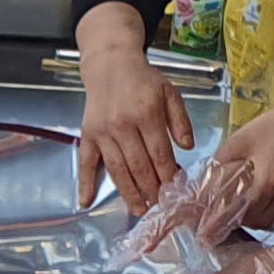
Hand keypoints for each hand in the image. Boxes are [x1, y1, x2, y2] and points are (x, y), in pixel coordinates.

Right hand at [75, 49, 193, 218]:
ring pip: (117, 169)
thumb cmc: (143, 80)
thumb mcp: (170, 92)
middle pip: (140, 166)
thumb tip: (188, 147)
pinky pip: (86, 162)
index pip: (160, 153)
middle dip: (152, 190)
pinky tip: (86, 201)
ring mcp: (103, 132)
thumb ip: (181, 120)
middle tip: (160, 207)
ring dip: (128, 193)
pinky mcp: (88, 134)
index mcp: (146, 114)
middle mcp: (123, 125)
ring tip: (139, 210)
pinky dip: (85, 183)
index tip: (176, 190)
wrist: (110, 63)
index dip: (169, 175)